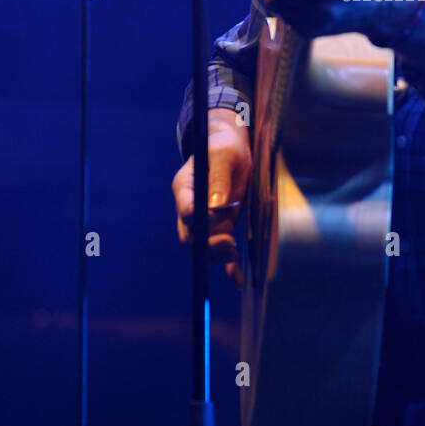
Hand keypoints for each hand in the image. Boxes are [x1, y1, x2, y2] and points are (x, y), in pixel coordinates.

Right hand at [172, 113, 251, 286]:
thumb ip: (218, 178)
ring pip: (203, 247)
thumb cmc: (225, 146)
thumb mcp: (224, 154)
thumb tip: (216, 207)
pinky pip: (220, 251)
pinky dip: (228, 267)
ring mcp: (205, 220)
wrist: (233, 149)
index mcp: (186, 187)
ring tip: (234, 255)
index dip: (196, 218)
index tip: (215, 218)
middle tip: (228, 243)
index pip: (185, 209)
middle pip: (190, 235)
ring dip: (218, 256)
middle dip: (207, 244)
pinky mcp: (221, 227)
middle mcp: (191, 207)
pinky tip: (238, 279)